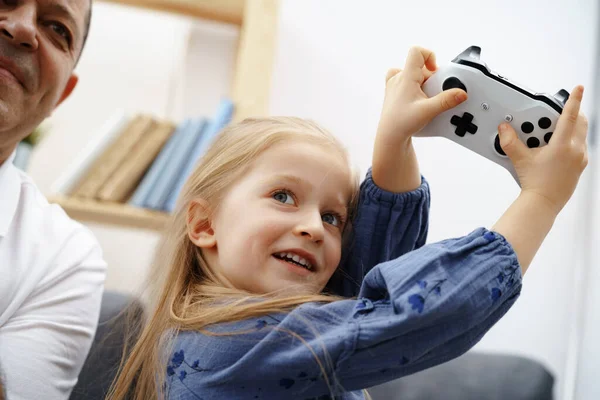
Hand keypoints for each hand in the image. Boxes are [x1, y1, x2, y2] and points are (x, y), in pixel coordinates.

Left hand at [376, 46, 467, 144]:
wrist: (389, 137)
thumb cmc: (402, 123)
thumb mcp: (428, 111)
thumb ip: (446, 101)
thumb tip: (462, 93)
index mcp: (405, 77)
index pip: (416, 52)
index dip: (429, 56)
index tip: (435, 71)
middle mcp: (397, 78)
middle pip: (419, 67)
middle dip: (430, 77)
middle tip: (434, 93)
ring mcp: (394, 86)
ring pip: (412, 75)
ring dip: (422, 83)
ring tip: (426, 98)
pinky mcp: (393, 94)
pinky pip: (406, 83)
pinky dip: (414, 88)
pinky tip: (419, 100)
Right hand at [498, 85, 587, 213]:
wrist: (543, 203)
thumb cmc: (535, 184)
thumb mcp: (520, 159)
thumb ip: (510, 141)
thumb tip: (504, 128)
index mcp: (562, 145)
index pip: (570, 116)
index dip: (574, 100)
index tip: (579, 88)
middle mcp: (576, 150)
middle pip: (580, 122)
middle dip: (570, 114)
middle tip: (551, 118)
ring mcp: (581, 158)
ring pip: (580, 134)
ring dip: (568, 129)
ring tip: (547, 138)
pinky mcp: (580, 166)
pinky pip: (578, 146)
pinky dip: (569, 142)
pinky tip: (553, 150)